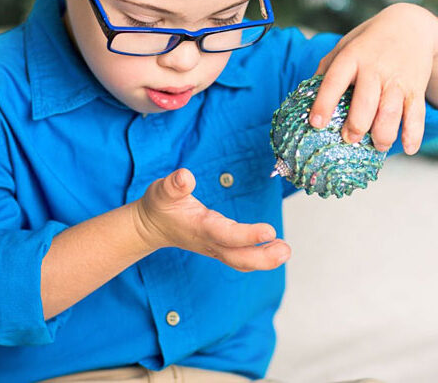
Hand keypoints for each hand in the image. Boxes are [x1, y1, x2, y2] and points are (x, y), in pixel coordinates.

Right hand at [132, 168, 290, 271]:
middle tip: (285, 250)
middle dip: (263, 257)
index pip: (226, 234)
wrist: (151, 226)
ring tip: (285, 250)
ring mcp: (215, 247)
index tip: (269, 231)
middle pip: (238, 257)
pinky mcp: (219, 247)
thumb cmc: (159, 205)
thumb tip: (184, 176)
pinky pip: (240, 257)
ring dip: (265, 259)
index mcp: (199, 227)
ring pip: (241, 260)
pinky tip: (275, 248)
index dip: (247, 235)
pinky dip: (259, 256)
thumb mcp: (161, 191)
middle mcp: (209, 241)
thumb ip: (173, 185)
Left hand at [309, 2, 437, 154]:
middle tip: (349, 139)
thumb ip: (326, 70)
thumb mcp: (343, 47)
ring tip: (377, 146)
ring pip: (391, 111)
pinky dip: (414, 133)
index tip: (316, 123)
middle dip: (357, 125)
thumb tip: (305, 97)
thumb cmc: (368, 42)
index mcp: (351, 58)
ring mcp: (397, 80)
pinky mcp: (416, 88)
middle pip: (366, 102)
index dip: (324, 103)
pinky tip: (409, 148)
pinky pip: (417, 113)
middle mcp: (375, 69)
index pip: (334, 81)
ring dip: (384, 134)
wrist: (410, 25)